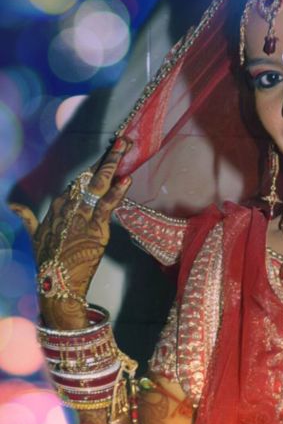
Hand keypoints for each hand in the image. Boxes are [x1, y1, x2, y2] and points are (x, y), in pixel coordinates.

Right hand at [12, 137, 131, 329]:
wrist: (56, 284)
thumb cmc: (48, 262)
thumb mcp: (35, 236)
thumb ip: (28, 218)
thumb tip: (15, 206)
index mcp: (57, 206)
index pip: (78, 180)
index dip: (93, 165)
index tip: (107, 149)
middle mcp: (69, 207)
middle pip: (89, 176)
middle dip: (106, 157)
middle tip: (122, 140)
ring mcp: (82, 216)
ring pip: (99, 185)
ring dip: (113, 165)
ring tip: (126, 147)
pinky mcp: (95, 229)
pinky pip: (108, 206)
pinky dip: (117, 191)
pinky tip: (126, 178)